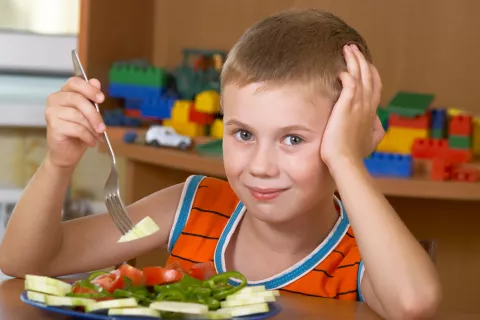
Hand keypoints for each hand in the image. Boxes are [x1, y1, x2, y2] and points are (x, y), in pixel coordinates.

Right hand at [45, 77, 105, 169]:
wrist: (66, 153)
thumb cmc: (78, 132)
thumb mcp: (89, 114)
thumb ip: (91, 99)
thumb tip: (96, 82)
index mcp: (63, 93)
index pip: (74, 82)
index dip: (89, 89)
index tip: (101, 99)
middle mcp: (54, 99)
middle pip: (78, 99)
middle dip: (94, 115)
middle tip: (103, 128)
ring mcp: (51, 112)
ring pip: (78, 116)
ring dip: (92, 129)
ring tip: (98, 137)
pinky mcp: (53, 125)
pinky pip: (77, 128)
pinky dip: (88, 137)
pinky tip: (91, 142)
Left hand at [321, 44, 383, 167]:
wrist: (346, 161)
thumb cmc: (354, 154)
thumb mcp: (370, 142)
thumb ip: (376, 131)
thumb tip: (379, 124)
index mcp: (371, 112)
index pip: (374, 87)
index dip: (371, 73)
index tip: (365, 63)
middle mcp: (367, 106)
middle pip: (368, 76)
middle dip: (362, 60)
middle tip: (353, 48)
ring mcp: (357, 106)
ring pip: (359, 76)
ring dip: (354, 61)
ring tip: (347, 49)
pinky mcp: (346, 107)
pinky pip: (349, 85)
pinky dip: (347, 76)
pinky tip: (341, 70)